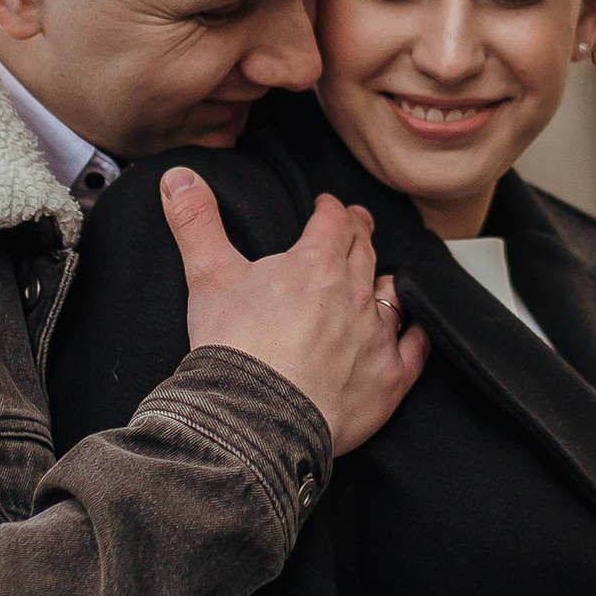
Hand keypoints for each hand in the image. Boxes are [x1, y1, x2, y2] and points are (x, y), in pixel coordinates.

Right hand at [163, 170, 427, 452]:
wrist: (254, 418)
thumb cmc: (233, 349)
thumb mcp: (207, 276)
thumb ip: (196, 222)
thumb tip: (178, 177)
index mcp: (316, 263)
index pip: (334, 221)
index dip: (330, 210)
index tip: (327, 207)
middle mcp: (355, 293)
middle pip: (365, 251)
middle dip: (359, 234)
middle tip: (357, 227)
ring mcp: (376, 336)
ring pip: (392, 294)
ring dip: (384, 282)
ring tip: (379, 280)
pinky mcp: (389, 378)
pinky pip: (416, 347)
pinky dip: (416, 332)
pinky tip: (414, 328)